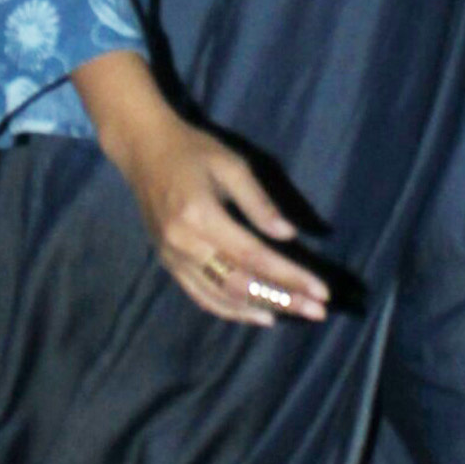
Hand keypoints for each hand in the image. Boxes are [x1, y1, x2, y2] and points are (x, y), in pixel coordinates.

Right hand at [95, 90, 328, 328]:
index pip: (254, 256)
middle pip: (240, 284)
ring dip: (260, 309)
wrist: (143, 150)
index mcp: (201, 216)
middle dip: (283, 300)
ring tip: (293, 314)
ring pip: (220, 297)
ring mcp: (173, 257)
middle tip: (317, 311)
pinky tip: (257, 313)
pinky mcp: (168, 263)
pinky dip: (230, 310)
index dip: (290, 277)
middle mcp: (184, 244)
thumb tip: (288, 235)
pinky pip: (201, 296)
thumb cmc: (193, 150)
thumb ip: (259, 203)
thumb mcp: (232, 166)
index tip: (321, 291)